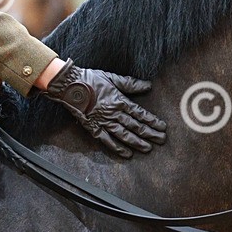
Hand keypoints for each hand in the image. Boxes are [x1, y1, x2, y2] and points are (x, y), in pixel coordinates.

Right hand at [43, 59, 166, 157]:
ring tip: (148, 148)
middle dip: (149, 133)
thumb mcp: (112, 78)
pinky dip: (117, 147)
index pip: (140, 113)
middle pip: (135, 126)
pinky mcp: (93, 128)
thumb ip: (131, 84)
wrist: (69, 86)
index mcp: (119, 101)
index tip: (162, 127)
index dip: (152, 121)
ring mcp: (103, 122)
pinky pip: (106, 140)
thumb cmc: (91, 79)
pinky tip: (126, 153)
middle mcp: (113, 113)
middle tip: (161, 140)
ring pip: (123, 135)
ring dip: (137, 142)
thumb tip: (148, 85)